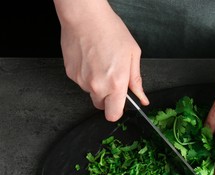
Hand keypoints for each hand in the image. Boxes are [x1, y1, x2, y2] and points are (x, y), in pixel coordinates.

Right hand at [56, 0, 148, 121]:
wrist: (85, 17)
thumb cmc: (110, 31)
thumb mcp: (133, 55)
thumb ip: (136, 80)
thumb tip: (142, 97)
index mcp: (116, 84)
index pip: (113, 114)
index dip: (117, 111)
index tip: (120, 104)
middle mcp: (97, 86)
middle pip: (101, 106)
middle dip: (108, 98)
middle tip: (112, 79)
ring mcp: (81, 81)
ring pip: (91, 93)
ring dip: (97, 85)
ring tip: (101, 64)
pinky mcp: (70, 74)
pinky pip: (81, 82)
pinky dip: (86, 76)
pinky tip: (91, 60)